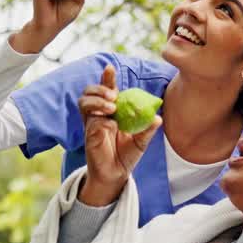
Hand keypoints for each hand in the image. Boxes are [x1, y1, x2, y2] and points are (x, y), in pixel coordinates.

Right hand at [78, 64, 161, 205]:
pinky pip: (91, 121)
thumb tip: (158, 118)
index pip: (108, 90)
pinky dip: (99, 119)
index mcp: (112, 111)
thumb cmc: (127, 155)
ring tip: (111, 106)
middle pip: (90, 92)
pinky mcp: (88, 134)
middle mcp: (99, 114)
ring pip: (84, 102)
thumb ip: (147, 129)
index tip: (110, 68)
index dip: (107, 78)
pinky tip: (110, 124)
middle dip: (99, 88)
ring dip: (96, 100)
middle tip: (113, 95)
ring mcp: (92, 123)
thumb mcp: (141, 141)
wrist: (117, 174)